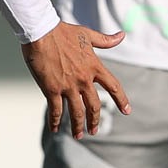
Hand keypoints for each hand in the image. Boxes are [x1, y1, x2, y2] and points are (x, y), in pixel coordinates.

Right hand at [22, 22, 130, 138]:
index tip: (127, 111)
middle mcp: (84, 79)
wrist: (40, 32)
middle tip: (94, 131)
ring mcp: (68, 86)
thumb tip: (122, 35)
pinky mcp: (51, 89)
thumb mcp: (87, 34)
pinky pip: (55, 110)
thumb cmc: (62, 31)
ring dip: (78, 126)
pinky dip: (55, 121)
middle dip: (95, 120)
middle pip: (94, 106)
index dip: (121, 100)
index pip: (114, 87)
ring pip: (77, 112)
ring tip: (78, 135)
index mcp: (94, 67)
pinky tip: (55, 129)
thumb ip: (105, 40)